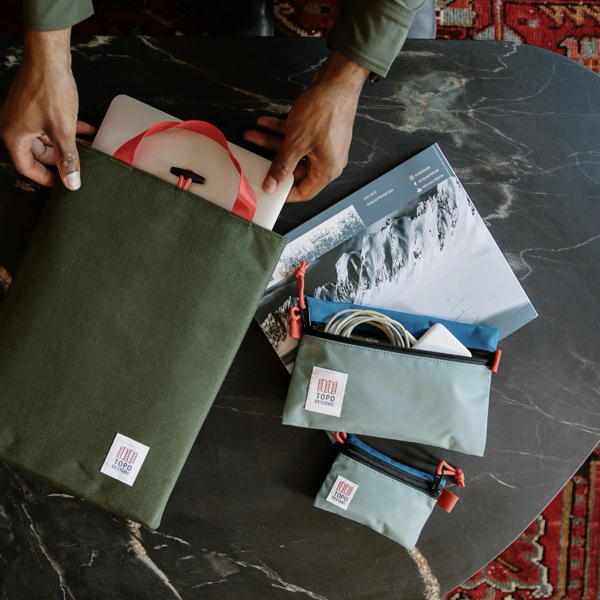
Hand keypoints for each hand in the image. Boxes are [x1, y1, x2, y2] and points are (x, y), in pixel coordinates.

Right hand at [0, 29, 93, 189]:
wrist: (49, 57)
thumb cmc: (50, 91)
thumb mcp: (62, 132)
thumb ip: (67, 159)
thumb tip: (71, 183)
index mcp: (13, 135)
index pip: (26, 166)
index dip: (44, 178)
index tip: (61, 184)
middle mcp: (13, 124)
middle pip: (37, 153)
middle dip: (59, 159)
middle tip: (77, 166)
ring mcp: (23, 113)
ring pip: (46, 138)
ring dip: (66, 144)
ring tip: (87, 149)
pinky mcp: (33, 104)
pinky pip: (49, 124)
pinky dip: (66, 129)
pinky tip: (86, 131)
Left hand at [244, 50, 368, 201]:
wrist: (337, 81)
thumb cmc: (326, 110)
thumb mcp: (297, 143)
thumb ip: (282, 166)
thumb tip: (272, 184)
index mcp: (327, 170)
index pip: (304, 192)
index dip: (285, 193)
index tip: (270, 191)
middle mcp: (327, 160)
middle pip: (295, 169)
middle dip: (273, 161)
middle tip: (255, 160)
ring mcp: (323, 145)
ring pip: (293, 150)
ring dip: (271, 142)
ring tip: (253, 135)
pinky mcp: (318, 131)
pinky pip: (296, 136)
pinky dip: (280, 130)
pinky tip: (265, 123)